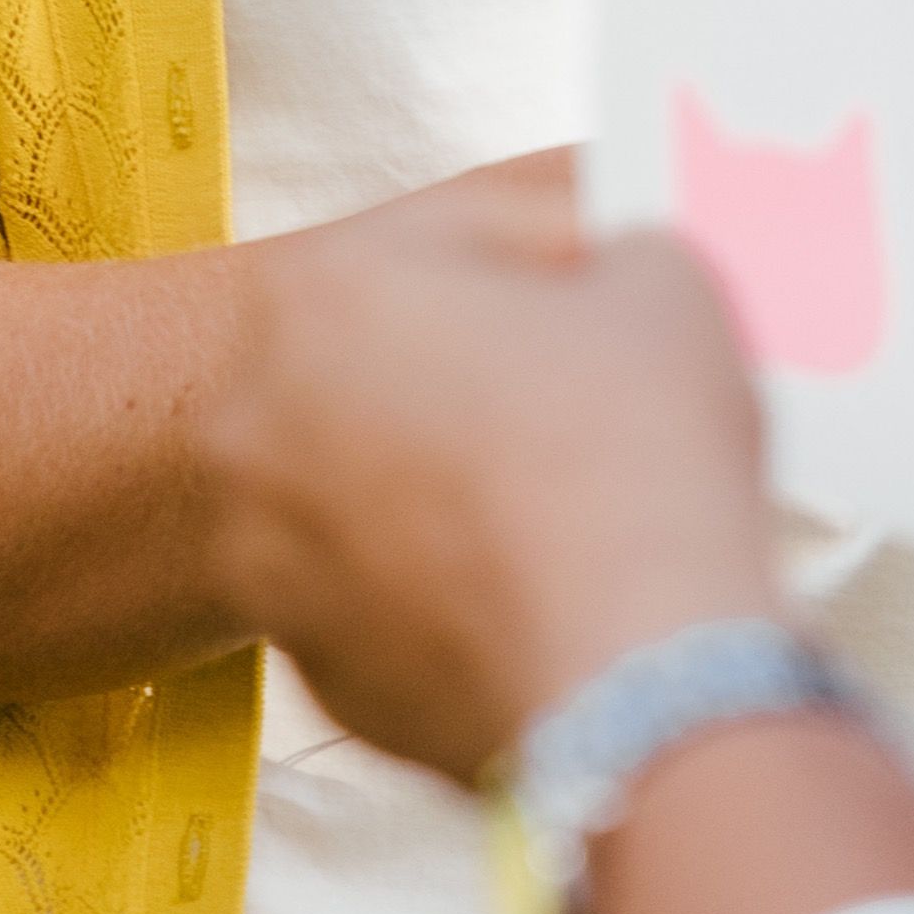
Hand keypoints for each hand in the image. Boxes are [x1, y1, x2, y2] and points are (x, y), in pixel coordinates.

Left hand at [201, 151, 790, 780]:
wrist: (634, 673)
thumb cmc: (635, 453)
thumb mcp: (662, 277)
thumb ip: (610, 250)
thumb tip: (611, 273)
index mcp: (315, 290)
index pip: (452, 241)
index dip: (552, 254)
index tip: (610, 285)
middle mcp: (252, 417)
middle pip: (389, 361)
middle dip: (477, 368)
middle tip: (582, 388)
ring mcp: (266, 556)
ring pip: (374, 484)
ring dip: (447, 478)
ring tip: (561, 495)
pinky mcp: (311, 669)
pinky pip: (386, 595)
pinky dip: (445, 586)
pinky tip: (535, 585)